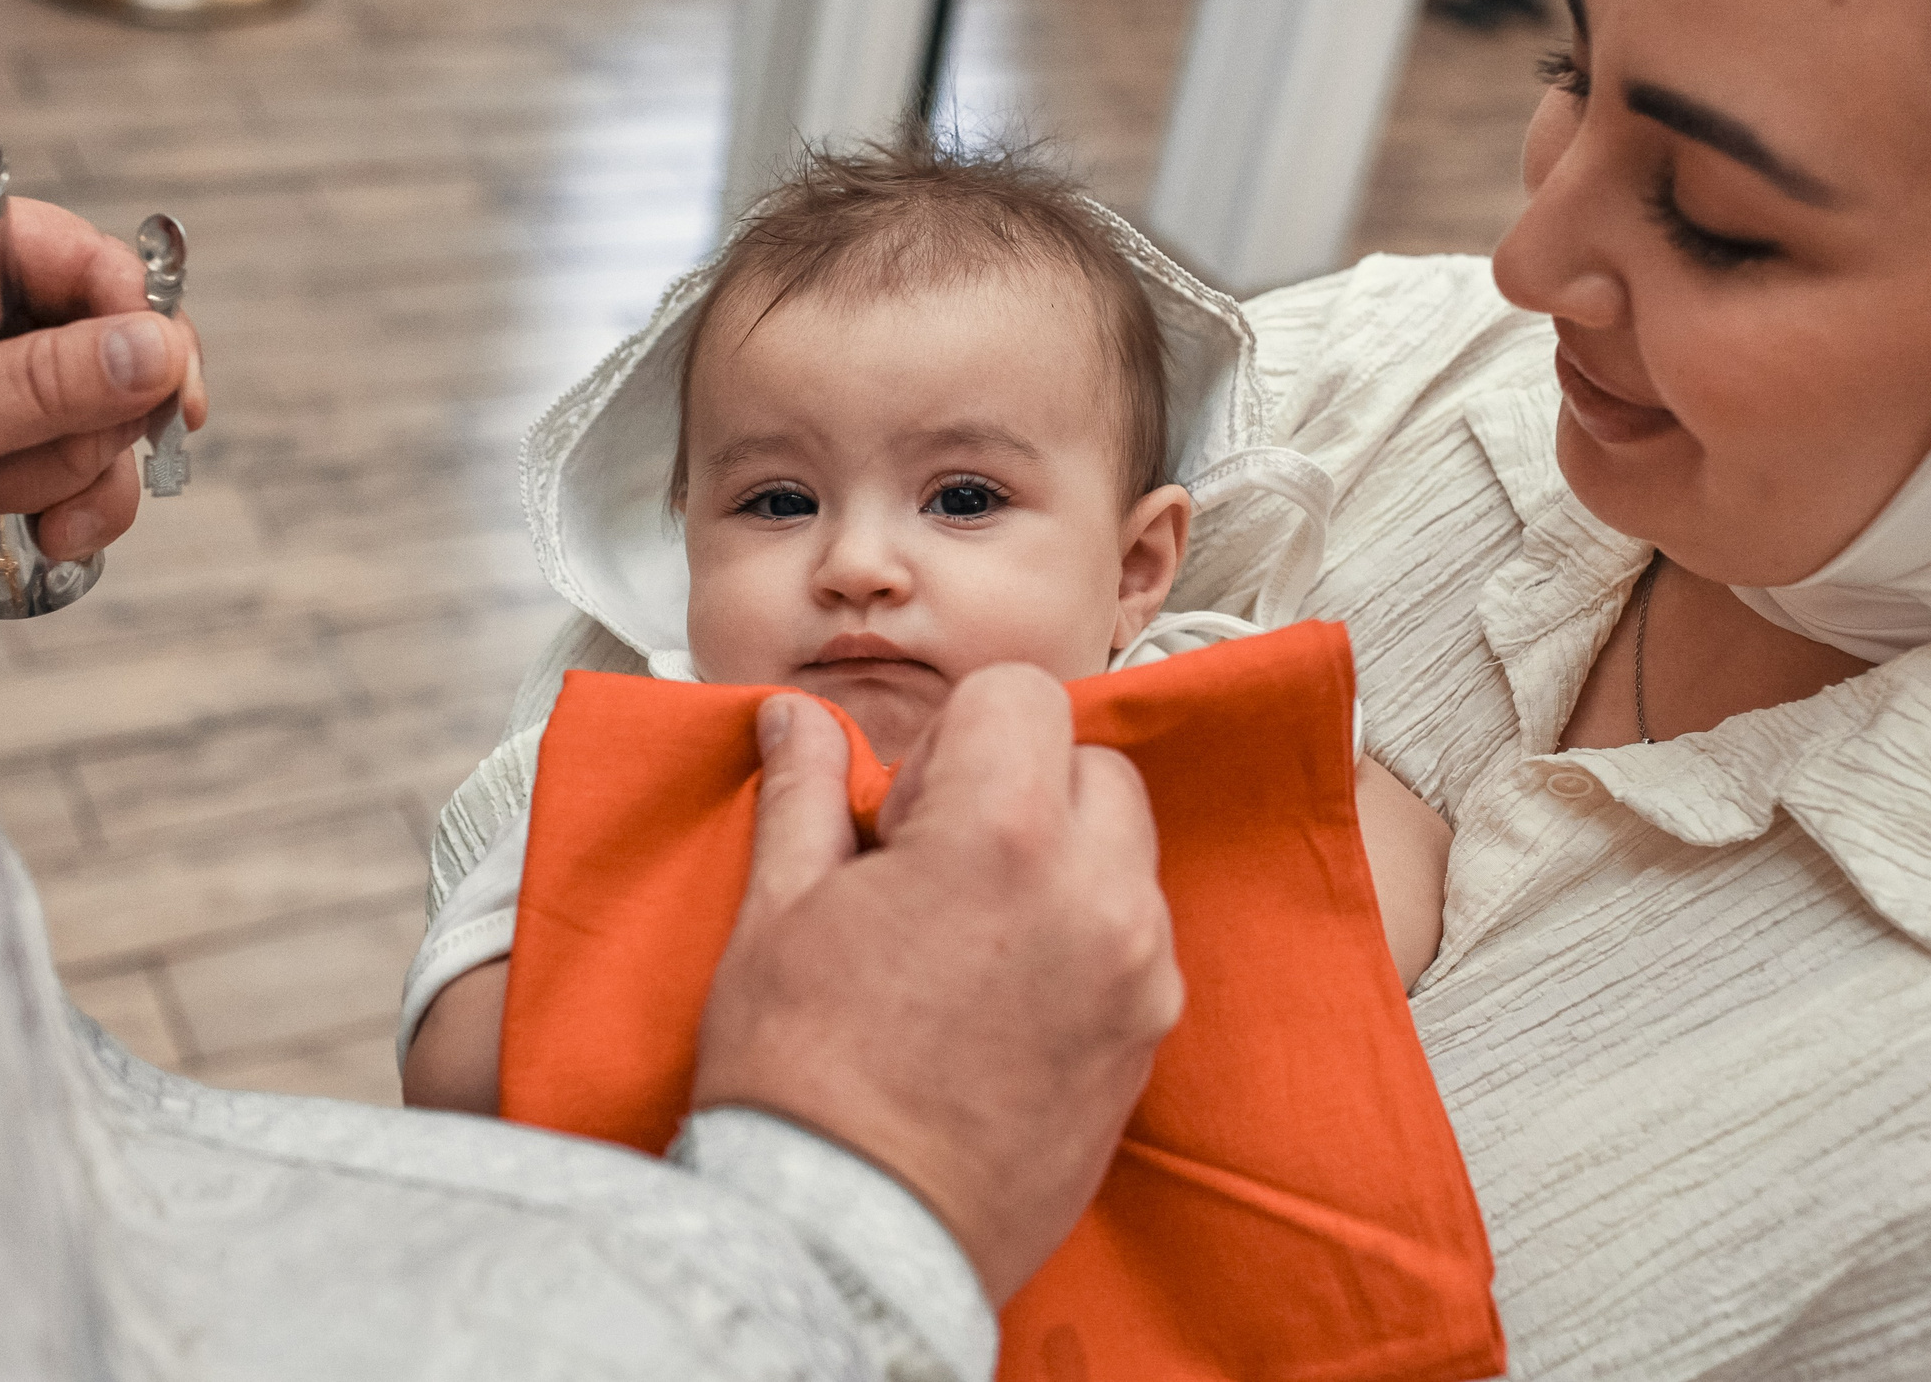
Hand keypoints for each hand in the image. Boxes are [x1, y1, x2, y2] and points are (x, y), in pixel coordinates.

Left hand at [0, 198, 205, 607]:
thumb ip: (44, 383)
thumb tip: (161, 348)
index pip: (86, 259)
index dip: (138, 316)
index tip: (165, 384)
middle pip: (118, 350)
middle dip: (92, 421)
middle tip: (34, 453)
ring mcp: (1, 388)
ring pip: (112, 424)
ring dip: (75, 480)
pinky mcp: (9, 452)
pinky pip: (92, 477)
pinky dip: (74, 514)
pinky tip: (33, 536)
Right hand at [692, 667, 1181, 1303]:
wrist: (855, 1235)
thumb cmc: (806, 1082)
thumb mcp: (780, 910)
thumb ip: (807, 792)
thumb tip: (801, 721)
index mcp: (1004, 836)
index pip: (1023, 695)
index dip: (956, 734)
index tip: (911, 802)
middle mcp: (1098, 894)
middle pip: (1092, 766)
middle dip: (1022, 787)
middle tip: (939, 861)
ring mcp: (1139, 972)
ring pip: (1126, 852)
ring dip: (1062, 860)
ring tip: (970, 935)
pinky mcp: (1150, 1038)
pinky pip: (1137, 938)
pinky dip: (1086, 936)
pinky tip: (1004, 993)